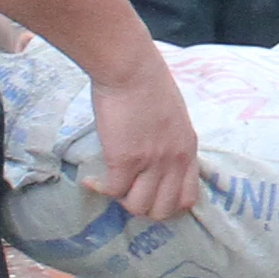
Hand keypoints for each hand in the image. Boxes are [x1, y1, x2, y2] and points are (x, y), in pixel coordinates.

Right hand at [87, 49, 202, 223]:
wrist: (130, 68)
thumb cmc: (148, 81)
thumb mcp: (173, 115)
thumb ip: (170, 139)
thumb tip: (156, 154)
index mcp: (188, 149)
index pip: (188, 198)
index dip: (169, 205)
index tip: (151, 195)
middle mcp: (174, 161)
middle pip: (163, 209)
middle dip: (144, 207)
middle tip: (128, 192)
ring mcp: (151, 163)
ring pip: (139, 207)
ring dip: (122, 200)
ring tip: (111, 185)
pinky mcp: (124, 160)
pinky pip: (113, 191)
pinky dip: (99, 189)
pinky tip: (90, 180)